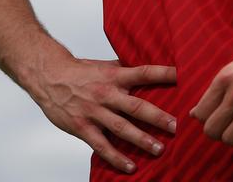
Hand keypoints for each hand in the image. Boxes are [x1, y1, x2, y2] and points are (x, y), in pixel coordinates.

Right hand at [31, 55, 176, 174]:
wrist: (49, 76)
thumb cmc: (80, 71)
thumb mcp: (105, 65)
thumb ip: (126, 69)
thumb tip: (148, 66)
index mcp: (115, 75)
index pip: (144, 72)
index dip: (163, 73)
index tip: (183, 76)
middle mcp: (107, 93)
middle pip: (136, 105)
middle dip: (158, 117)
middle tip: (176, 126)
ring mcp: (94, 111)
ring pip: (121, 128)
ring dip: (141, 139)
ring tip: (159, 149)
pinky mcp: (82, 127)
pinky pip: (102, 145)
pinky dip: (116, 158)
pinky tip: (130, 166)